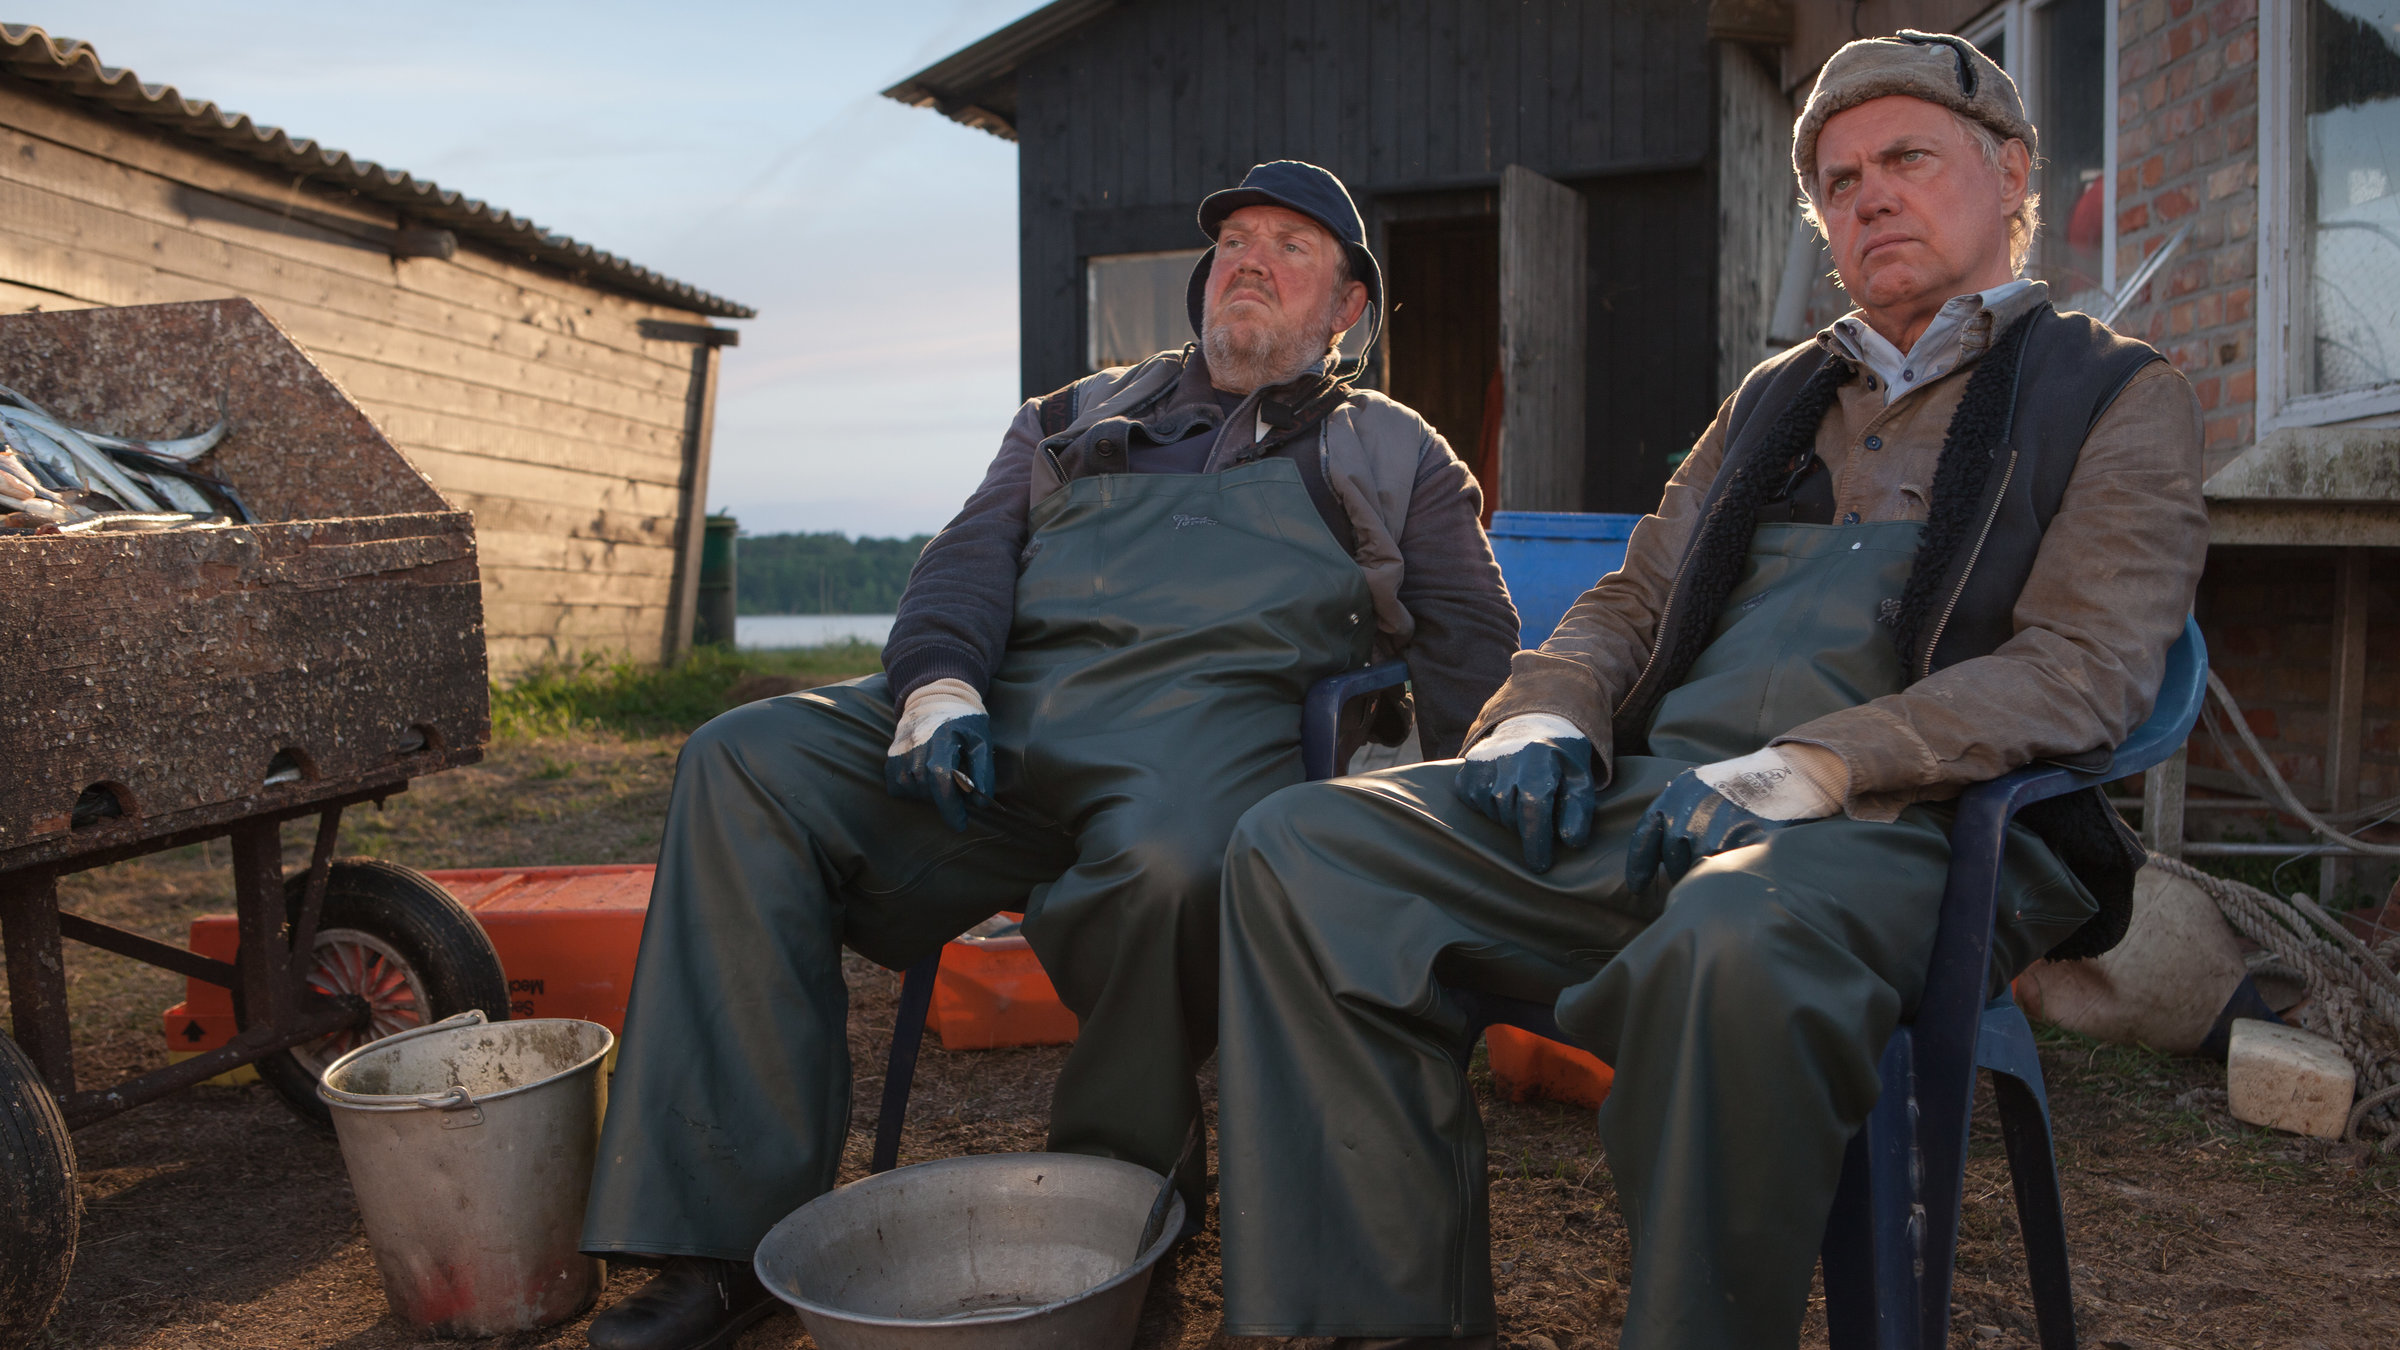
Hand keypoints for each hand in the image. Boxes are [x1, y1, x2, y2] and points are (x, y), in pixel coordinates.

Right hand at [884, 679, 994, 831]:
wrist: (936, 700)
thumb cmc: (963, 723)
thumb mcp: (981, 741)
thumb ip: (983, 771)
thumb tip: (980, 802)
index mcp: (941, 739)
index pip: (941, 778)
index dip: (950, 805)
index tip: (960, 824)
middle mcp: (916, 744)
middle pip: (926, 786)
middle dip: (943, 801)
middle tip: (957, 799)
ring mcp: (900, 750)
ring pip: (910, 788)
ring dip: (927, 794)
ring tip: (941, 783)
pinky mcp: (891, 756)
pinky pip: (895, 786)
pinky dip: (909, 790)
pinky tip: (924, 781)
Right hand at [1452, 714, 1596, 872]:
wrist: (1532, 727)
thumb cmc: (1560, 762)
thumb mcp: (1580, 782)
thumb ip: (1579, 812)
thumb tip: (1571, 842)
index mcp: (1538, 758)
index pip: (1532, 808)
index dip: (1536, 841)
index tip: (1540, 866)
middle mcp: (1505, 757)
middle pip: (1511, 816)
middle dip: (1526, 828)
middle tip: (1540, 817)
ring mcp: (1481, 762)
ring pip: (1493, 812)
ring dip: (1509, 817)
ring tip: (1522, 799)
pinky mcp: (1466, 769)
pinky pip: (1475, 804)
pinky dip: (1490, 807)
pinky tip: (1504, 792)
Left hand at [1624, 746, 1843, 897]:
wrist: (1789, 775)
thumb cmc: (1744, 785)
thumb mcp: (1700, 787)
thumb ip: (1676, 812)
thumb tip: (1658, 847)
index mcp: (1675, 796)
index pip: (1645, 838)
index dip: (1639, 866)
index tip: (1637, 885)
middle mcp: (1689, 814)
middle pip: (1673, 861)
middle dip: (1684, 866)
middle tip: (1705, 859)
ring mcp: (1714, 831)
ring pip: (1697, 870)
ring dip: (1707, 871)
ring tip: (1727, 855)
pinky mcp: (1739, 846)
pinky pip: (1723, 873)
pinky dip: (1729, 874)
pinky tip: (1739, 863)